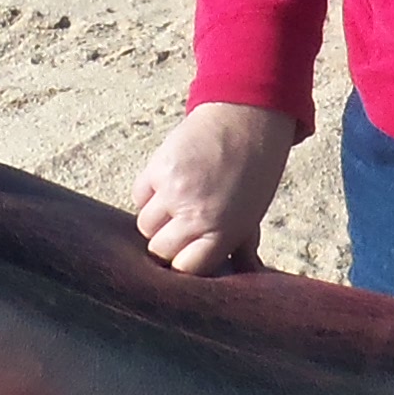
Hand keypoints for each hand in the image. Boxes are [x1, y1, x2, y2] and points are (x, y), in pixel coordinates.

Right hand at [133, 102, 296, 274]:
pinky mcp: (157, 168)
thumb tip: (240, 274)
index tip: (188, 253)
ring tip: (176, 204)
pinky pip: (138, 196)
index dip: (183, 263)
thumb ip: (239, 247)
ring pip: (145, 226)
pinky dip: (148, 195)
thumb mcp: (252, 215)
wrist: (246, 120)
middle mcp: (195, 215)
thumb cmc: (254, 172)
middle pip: (159, 250)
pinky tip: (167, 185)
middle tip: (182, 226)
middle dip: (168, 243)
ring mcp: (173, 191)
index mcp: (223, 232)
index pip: (183, 268)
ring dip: (156, 220)